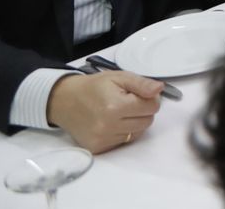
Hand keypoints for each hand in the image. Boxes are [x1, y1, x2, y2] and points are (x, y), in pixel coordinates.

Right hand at [46, 71, 161, 152]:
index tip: (138, 94)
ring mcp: (102, 139)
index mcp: (115, 106)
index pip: (152, 107)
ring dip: (134, 122)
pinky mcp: (98, 148)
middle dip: (143, 111)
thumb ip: (141, 84)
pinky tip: (112, 122)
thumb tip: (159, 89)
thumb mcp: (119, 77)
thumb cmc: (93, 87)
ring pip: (137, 133)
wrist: (64, 101)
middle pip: (147, 121)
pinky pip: (124, 141)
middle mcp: (109, 126)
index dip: (149, 98)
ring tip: (120, 112)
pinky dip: (123, 132)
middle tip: (128, 102)